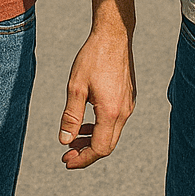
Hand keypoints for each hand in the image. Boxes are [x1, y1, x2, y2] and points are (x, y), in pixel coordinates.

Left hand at [59, 24, 135, 168]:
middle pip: (107, 145)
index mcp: (110, 112)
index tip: (66, 160)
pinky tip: (88, 120)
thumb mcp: (76, 87)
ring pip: (112, 133)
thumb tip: (65, 141)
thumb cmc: (93, 57)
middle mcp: (124, 111)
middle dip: (87, 152)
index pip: (99, 148)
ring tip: (75, 137)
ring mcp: (128, 104)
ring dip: (94, 139)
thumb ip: (71, 117)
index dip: (82, 159)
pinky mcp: (129, 97)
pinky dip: (101, 127)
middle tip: (68, 153)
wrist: (114, 35)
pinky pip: (116, 121)